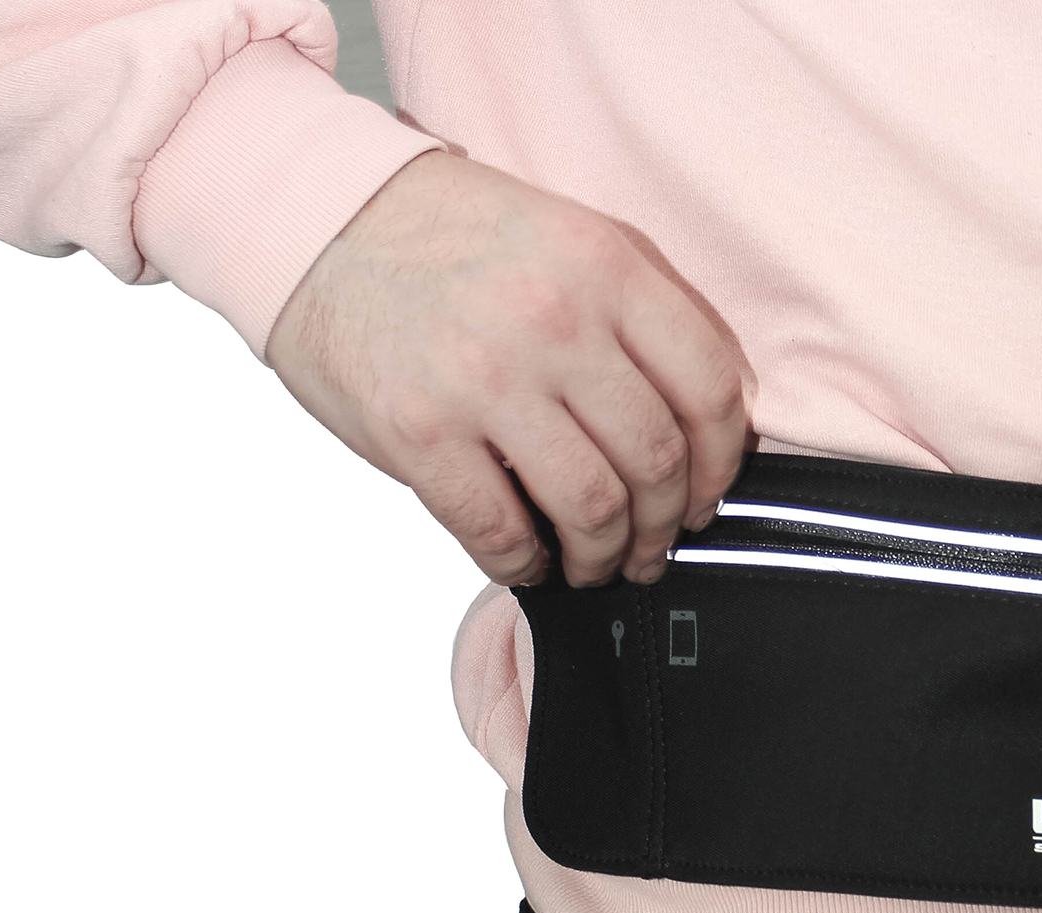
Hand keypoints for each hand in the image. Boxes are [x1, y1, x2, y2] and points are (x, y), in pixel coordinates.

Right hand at [267, 151, 749, 586]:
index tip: (709, 492)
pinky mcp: (420, 433)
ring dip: (604, 556)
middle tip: (655, 544)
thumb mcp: (568, 238)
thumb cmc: (452, 236)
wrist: (318, 218)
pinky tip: (529, 561)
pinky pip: (500, 531)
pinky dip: (526, 564)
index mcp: (606, 268)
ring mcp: (485, 381)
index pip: (709, 387)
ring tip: (597, 563)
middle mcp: (555, 323)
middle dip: (665, 524)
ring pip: (591, 507)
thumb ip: (640, 314)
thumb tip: (702, 423)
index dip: (723, 461)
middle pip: (655, 459)